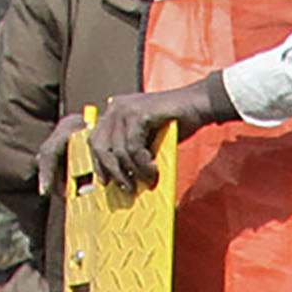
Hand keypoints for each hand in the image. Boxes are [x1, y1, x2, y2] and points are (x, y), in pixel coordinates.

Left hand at [84, 79, 228, 192]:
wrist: (197, 104)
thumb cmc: (175, 123)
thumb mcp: (147, 138)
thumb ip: (132, 150)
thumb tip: (121, 176)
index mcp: (114, 111)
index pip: (94, 140)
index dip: (98, 163)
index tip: (106, 182)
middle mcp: (116, 107)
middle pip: (101, 146)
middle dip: (112, 171)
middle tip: (127, 187)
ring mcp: (125, 108)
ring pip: (119, 150)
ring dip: (133, 171)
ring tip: (147, 180)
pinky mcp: (138, 113)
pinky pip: (134, 147)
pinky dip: (143, 164)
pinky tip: (153, 169)